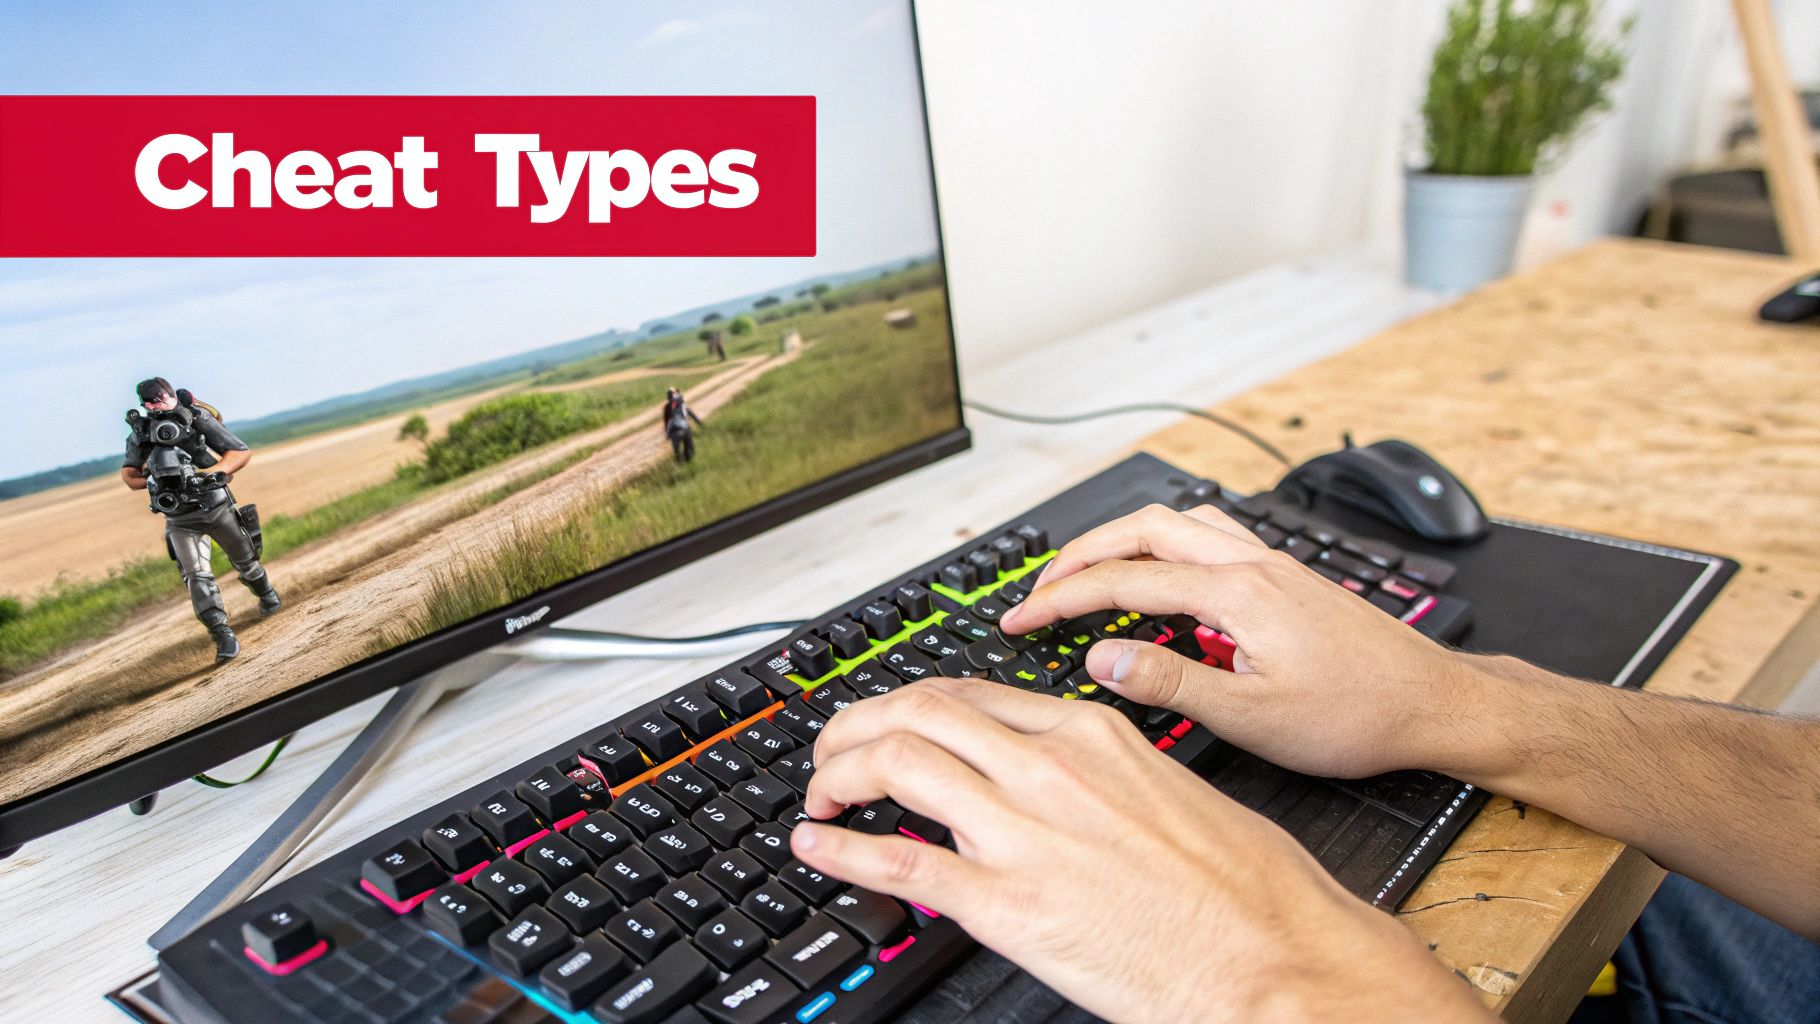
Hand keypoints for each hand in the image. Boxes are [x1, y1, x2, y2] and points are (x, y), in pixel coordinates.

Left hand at [792, 679, 1488, 1022]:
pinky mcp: (1009, 904)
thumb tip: (1060, 787)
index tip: (886, 722)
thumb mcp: (1172, 793)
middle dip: (857, 725)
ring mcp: (1025, 831)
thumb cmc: (1250, 888)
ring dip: (839, 772)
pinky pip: (900, 860)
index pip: (969, 694)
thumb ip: (1103, 776)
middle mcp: (1050, 767)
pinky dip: (842, 848)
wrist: (1281, 957)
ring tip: (820, 791)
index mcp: (1092, 735)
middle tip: (834, 752)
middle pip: (918, 712)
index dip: (908, 705)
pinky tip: (818, 845)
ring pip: (897, 762)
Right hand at [997, 504, 1479, 779]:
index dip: (1062, 598)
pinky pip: (1211, 537)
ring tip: (1090, 572)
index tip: (1022, 619)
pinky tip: (1164, 577)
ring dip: (1125, 539)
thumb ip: (1171, 683)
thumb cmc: (1359, 716)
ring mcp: (1273, 564)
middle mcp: (1254, 564)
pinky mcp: (1287, 577)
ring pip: (1180, 522)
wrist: (1435, 703)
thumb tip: (1103, 658)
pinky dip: (1167, 545)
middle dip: (1082, 552)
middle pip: (1145, 527)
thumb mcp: (1253, 717)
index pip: (1125, 581)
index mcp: (1237, 593)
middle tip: (1041, 588)